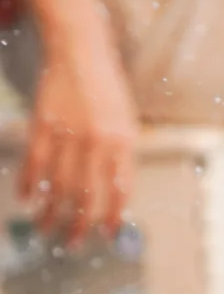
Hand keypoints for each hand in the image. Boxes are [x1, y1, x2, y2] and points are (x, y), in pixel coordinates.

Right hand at [19, 43, 138, 246]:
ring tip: (47, 230)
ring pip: (60, 183)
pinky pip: (35, 162)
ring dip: (52, 211)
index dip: (113, 215)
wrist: (82, 51)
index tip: (107, 234)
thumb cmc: (108, 91)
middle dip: (80, 224)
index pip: (121, 189)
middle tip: (74, 243)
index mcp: (125, 141)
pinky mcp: (44, 124)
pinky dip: (30, 184)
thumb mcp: (127, 122)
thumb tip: (116, 195)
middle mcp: (99, 140)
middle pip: (88, 193)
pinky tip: (27, 200)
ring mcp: (69, 132)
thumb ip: (122, 156)